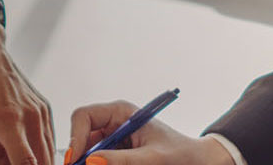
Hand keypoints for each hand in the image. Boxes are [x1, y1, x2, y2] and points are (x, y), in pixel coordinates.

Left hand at [0, 0, 54, 164]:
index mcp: (9, 119)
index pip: (27, 164)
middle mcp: (31, 113)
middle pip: (43, 160)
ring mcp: (39, 107)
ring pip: (50, 149)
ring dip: (40, 162)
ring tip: (20, 163)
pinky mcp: (42, 104)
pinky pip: (49, 135)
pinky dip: (43, 150)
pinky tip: (30, 156)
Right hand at [65, 101, 231, 164]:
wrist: (198, 164)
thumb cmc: (181, 155)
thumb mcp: (153, 158)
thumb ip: (123, 160)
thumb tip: (91, 161)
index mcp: (121, 112)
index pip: (84, 116)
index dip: (75, 137)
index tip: (74, 161)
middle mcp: (113, 124)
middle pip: (81, 137)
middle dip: (78, 156)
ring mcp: (113, 141)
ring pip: (88, 154)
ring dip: (89, 162)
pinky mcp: (117, 156)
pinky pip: (100, 161)